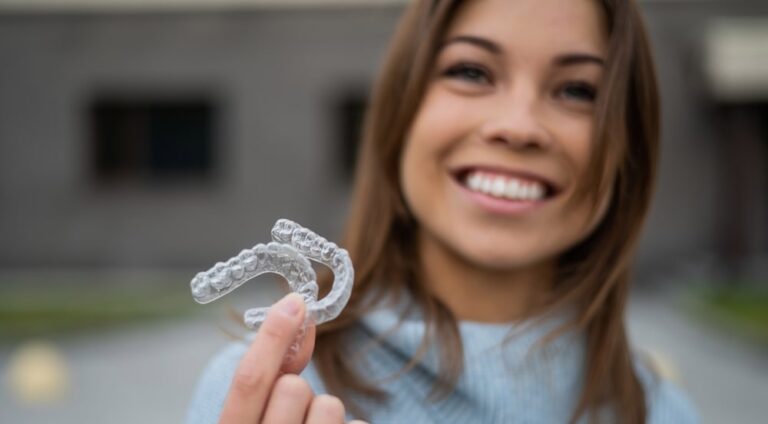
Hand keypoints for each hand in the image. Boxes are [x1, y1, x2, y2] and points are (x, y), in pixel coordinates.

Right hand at [219, 293, 366, 423]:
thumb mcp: (257, 419)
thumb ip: (271, 375)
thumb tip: (295, 313)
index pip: (248, 382)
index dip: (271, 337)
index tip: (295, 302)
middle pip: (292, 388)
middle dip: (298, 392)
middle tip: (293, 418)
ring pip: (330, 405)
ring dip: (326, 416)